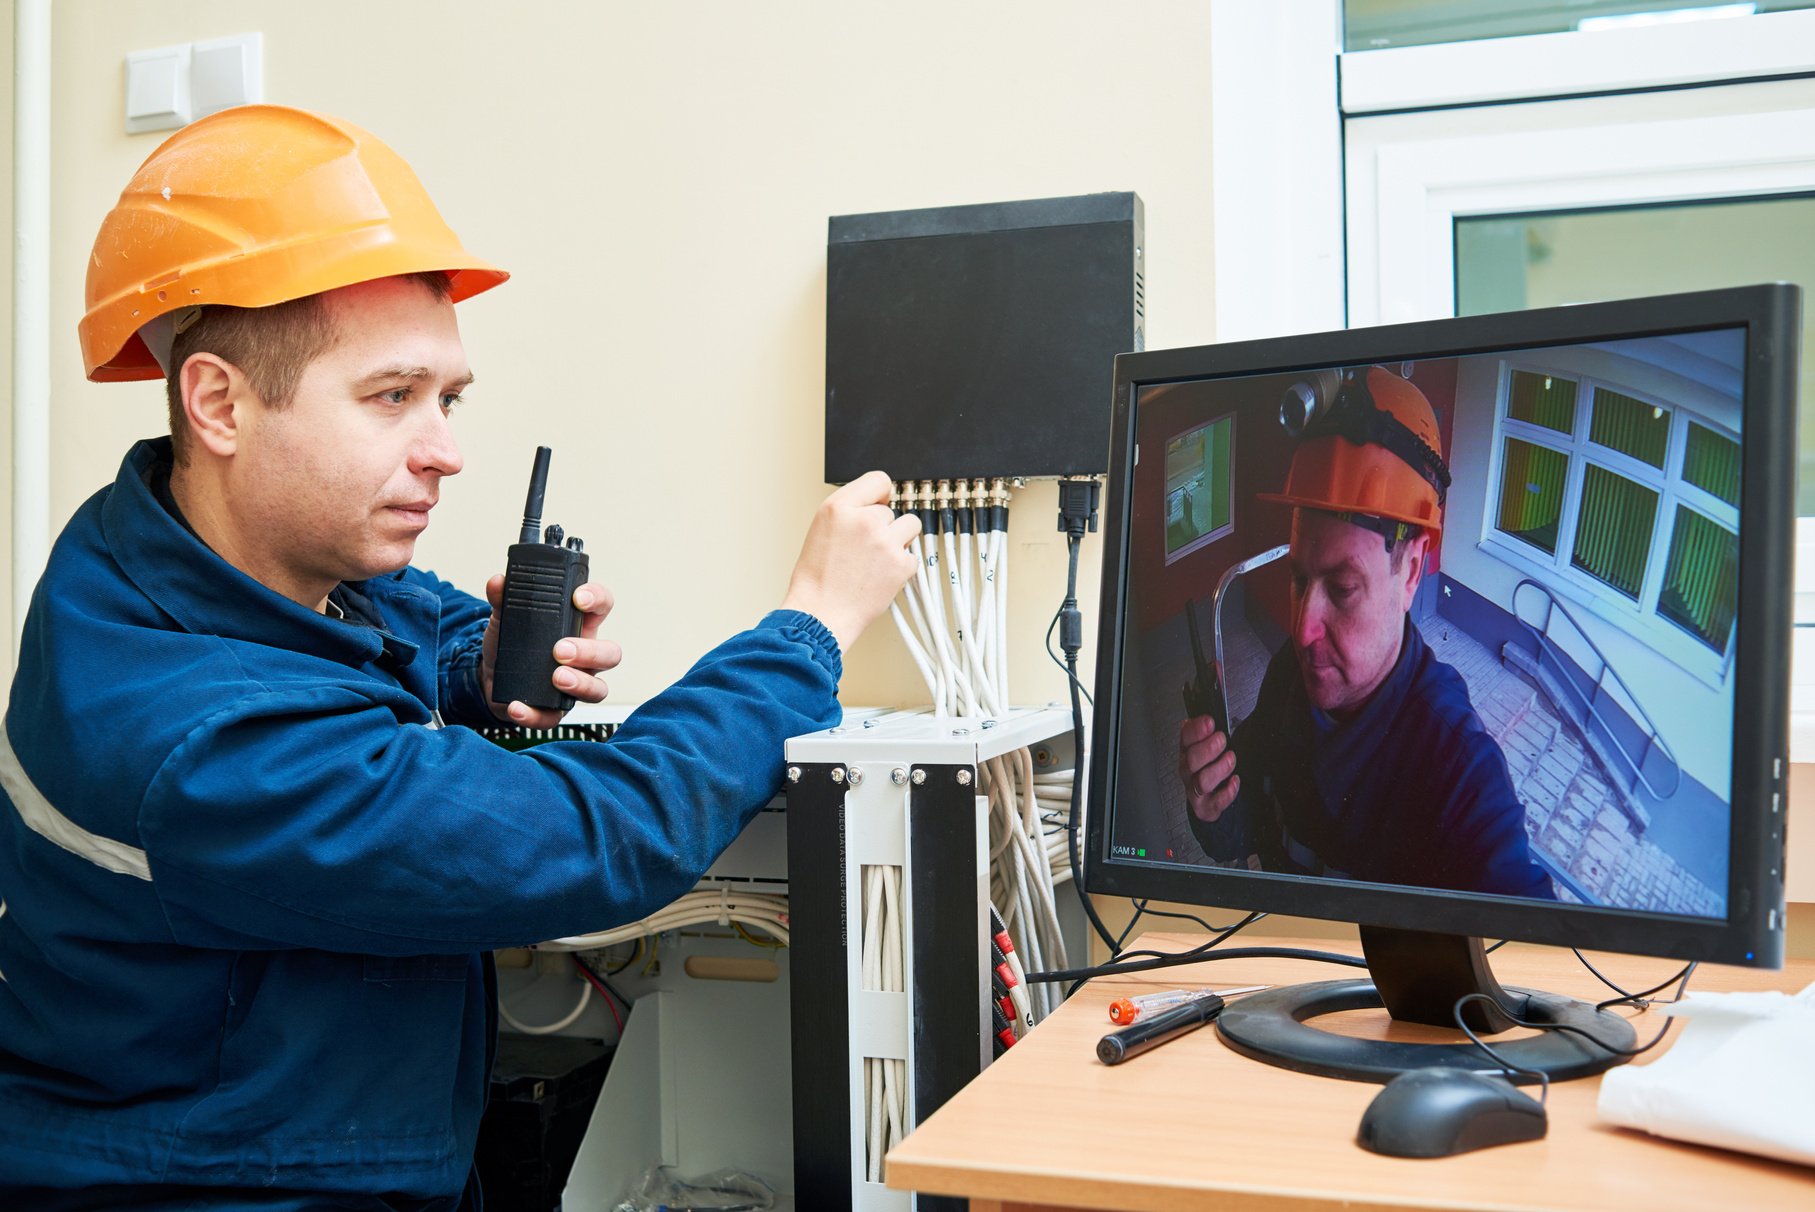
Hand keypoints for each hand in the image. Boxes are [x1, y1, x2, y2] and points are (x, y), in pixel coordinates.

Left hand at [480, 576, 622, 727]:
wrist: (490, 679)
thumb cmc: (513, 646)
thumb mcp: (506, 618)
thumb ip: (503, 600)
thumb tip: (498, 582)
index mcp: (578, 626)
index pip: (601, 606)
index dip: (597, 599)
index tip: (578, 597)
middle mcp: (585, 657)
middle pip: (610, 654)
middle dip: (590, 652)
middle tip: (561, 649)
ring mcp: (576, 685)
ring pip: (598, 690)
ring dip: (580, 684)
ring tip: (556, 677)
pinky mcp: (556, 710)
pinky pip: (554, 717)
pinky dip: (535, 714)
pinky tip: (518, 706)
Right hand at [779, 471, 921, 654]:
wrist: (820, 614)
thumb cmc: (817, 578)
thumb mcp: (822, 529)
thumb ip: (850, 511)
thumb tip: (879, 503)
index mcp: (838, 507)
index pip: (878, 480)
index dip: (880, 495)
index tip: (879, 505)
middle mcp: (863, 520)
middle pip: (892, 509)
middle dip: (883, 527)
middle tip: (864, 550)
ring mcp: (885, 541)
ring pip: (910, 526)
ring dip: (899, 541)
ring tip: (877, 560)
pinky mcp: (901, 563)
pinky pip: (913, 555)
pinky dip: (901, 567)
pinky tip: (881, 576)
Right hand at [1178, 715, 1240, 822]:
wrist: (1210, 800)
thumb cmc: (1211, 769)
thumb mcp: (1211, 746)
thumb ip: (1210, 732)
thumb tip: (1212, 717)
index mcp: (1188, 751)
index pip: (1185, 737)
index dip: (1195, 729)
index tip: (1209, 722)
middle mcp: (1188, 770)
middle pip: (1190, 760)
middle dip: (1207, 748)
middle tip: (1221, 740)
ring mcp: (1195, 790)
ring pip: (1202, 781)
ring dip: (1218, 769)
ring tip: (1231, 760)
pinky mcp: (1205, 807)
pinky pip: (1215, 803)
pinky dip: (1226, 792)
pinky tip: (1234, 782)